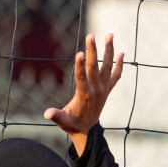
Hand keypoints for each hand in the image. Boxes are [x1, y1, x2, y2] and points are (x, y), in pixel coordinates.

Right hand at [44, 33, 123, 154]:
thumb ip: (56, 116)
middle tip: (91, 35)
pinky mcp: (107, 90)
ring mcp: (104, 89)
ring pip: (108, 67)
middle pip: (94, 67)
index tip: (80, 53)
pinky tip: (121, 53)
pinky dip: (120, 64)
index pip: (82, 78)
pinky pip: (116, 75)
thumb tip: (46, 114)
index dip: (80, 66)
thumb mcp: (63, 121)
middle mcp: (96, 90)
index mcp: (84, 95)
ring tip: (109, 35)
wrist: (88, 132)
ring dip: (109, 50)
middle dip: (93, 51)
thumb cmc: (72, 125)